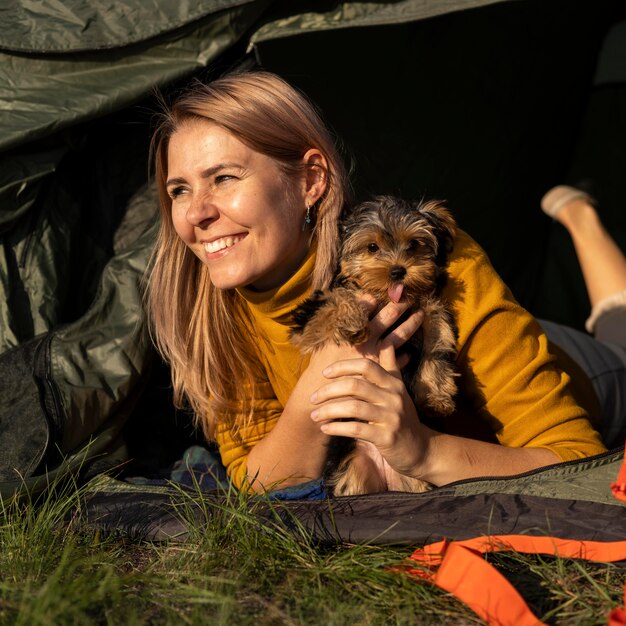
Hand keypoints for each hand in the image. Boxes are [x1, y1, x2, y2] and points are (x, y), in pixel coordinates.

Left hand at [309, 308, 429, 478]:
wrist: (422, 449)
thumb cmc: (403, 417)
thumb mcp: (400, 390)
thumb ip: (391, 367)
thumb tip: (387, 342)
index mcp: (393, 383)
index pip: (366, 365)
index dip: (343, 366)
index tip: (325, 373)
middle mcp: (393, 397)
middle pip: (355, 385)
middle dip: (329, 390)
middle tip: (312, 398)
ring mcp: (391, 417)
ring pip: (353, 407)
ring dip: (328, 410)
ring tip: (314, 415)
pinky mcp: (387, 437)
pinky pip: (357, 429)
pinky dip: (337, 428)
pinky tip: (325, 429)